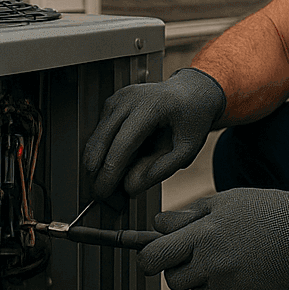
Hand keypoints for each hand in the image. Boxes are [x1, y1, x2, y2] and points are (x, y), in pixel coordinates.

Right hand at [83, 68, 226, 198]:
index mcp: (151, 106)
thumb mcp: (188, 148)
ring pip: (95, 138)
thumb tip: (130, 188)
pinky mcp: (112, 103)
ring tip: (111, 185)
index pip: (121, 144)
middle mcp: (129, 99)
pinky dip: (102, 153)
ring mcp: (118, 99)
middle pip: (101, 141)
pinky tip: (116, 165)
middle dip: (97, 173)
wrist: (192, 92)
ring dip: (97, 165)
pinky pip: (99, 133)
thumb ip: (162, 169)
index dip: (109, 173)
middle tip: (103, 197)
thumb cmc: (193, 119)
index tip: (105, 195)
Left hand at [138, 183, 288, 289]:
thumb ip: (188, 215)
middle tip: (202, 253)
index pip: (153, 257)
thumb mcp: (227, 201)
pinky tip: (251, 274)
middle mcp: (212, 266)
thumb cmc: (271, 211)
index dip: (149, 256)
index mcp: (203, 236)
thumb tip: (157, 225)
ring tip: (235, 259)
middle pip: (173, 280)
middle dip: (181, 268)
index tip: (154, 255)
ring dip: (208, 282)